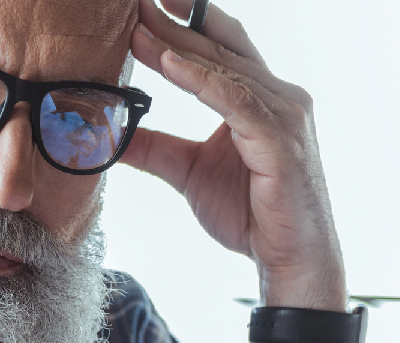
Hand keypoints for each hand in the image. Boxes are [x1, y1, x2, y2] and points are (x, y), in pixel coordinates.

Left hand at [122, 0, 346, 309]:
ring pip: (225, 70)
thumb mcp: (188, 172)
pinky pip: (235, 101)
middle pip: (219, 49)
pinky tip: (170, 62)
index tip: (145, 7)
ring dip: (179, 47)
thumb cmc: (251, 216)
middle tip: (135, 4)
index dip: (184, 23)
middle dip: (174, 24)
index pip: (219, 49)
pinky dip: (201, 80)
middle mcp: (278, 97)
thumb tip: (112, 135)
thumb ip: (155, 148)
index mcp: (260, 99)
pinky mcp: (280, 139)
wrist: (287, 260)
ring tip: (140, 28)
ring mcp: (284, 115)